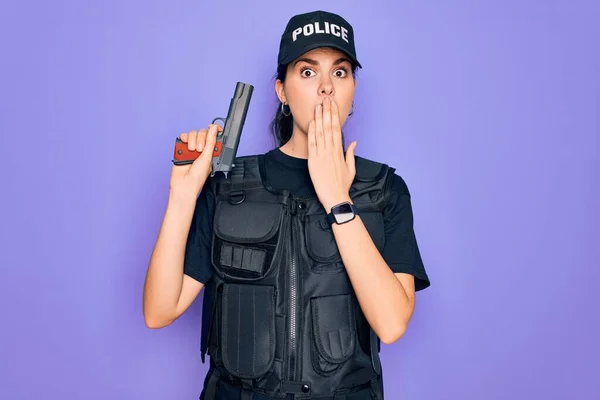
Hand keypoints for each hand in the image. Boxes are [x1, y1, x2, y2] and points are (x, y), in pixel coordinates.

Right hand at [169, 124, 221, 200]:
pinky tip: (185, 148)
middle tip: (200, 150)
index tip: (213, 128)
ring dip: (193, 141)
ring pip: (193, 133)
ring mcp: (191, 147)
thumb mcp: (208, 158)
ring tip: (192, 151)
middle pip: (202, 132)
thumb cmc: (197, 177)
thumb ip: (211, 141)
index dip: (214, 130)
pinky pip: (183, 136)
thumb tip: (214, 128)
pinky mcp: (182, 147)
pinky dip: (184, 140)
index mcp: (211, 151)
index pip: (214, 136)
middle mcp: (202, 148)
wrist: (183, 183)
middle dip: (202, 139)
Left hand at [307, 97, 356, 211]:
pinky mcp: (313, 160)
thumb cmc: (342, 185)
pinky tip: (311, 122)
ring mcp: (322, 155)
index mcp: (340, 151)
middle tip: (325, 99)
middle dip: (327, 112)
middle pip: (329, 127)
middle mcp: (331, 150)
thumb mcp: (351, 168)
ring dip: (319, 118)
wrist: (335, 197)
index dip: (335, 115)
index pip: (337, 129)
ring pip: (320, 132)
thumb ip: (351, 154)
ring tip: (318, 106)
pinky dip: (312, 132)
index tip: (333, 105)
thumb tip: (354, 142)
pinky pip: (312, 143)